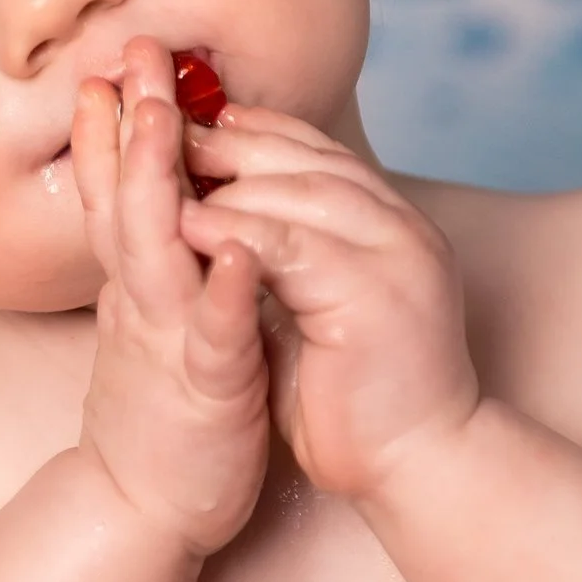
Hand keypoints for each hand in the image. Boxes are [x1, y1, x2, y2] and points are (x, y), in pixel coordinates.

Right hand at [70, 38, 270, 555]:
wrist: (144, 510)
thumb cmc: (162, 415)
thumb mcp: (153, 324)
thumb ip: (155, 266)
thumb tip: (156, 212)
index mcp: (136, 285)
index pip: (118, 192)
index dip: (113, 127)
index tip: (113, 65)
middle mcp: (142, 302)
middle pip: (126, 200)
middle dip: (130, 125)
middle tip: (131, 53)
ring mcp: (166, 343)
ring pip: (155, 252)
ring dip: (160, 183)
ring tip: (167, 119)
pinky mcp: (204, 390)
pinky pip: (214, 335)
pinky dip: (223, 290)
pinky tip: (238, 250)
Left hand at [179, 106, 479, 499]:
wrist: (418, 465)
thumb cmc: (355, 397)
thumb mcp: (310, 308)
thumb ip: (282, 260)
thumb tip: (222, 219)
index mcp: (388, 227)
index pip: (317, 155)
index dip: (254, 132)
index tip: (193, 116)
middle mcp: (400, 229)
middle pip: (308, 158)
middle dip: (233, 138)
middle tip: (163, 117)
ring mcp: (396, 258)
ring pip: (302, 191)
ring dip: (230, 176)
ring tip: (163, 158)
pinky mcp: (374, 297)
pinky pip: (296, 247)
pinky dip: (240, 232)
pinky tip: (190, 224)